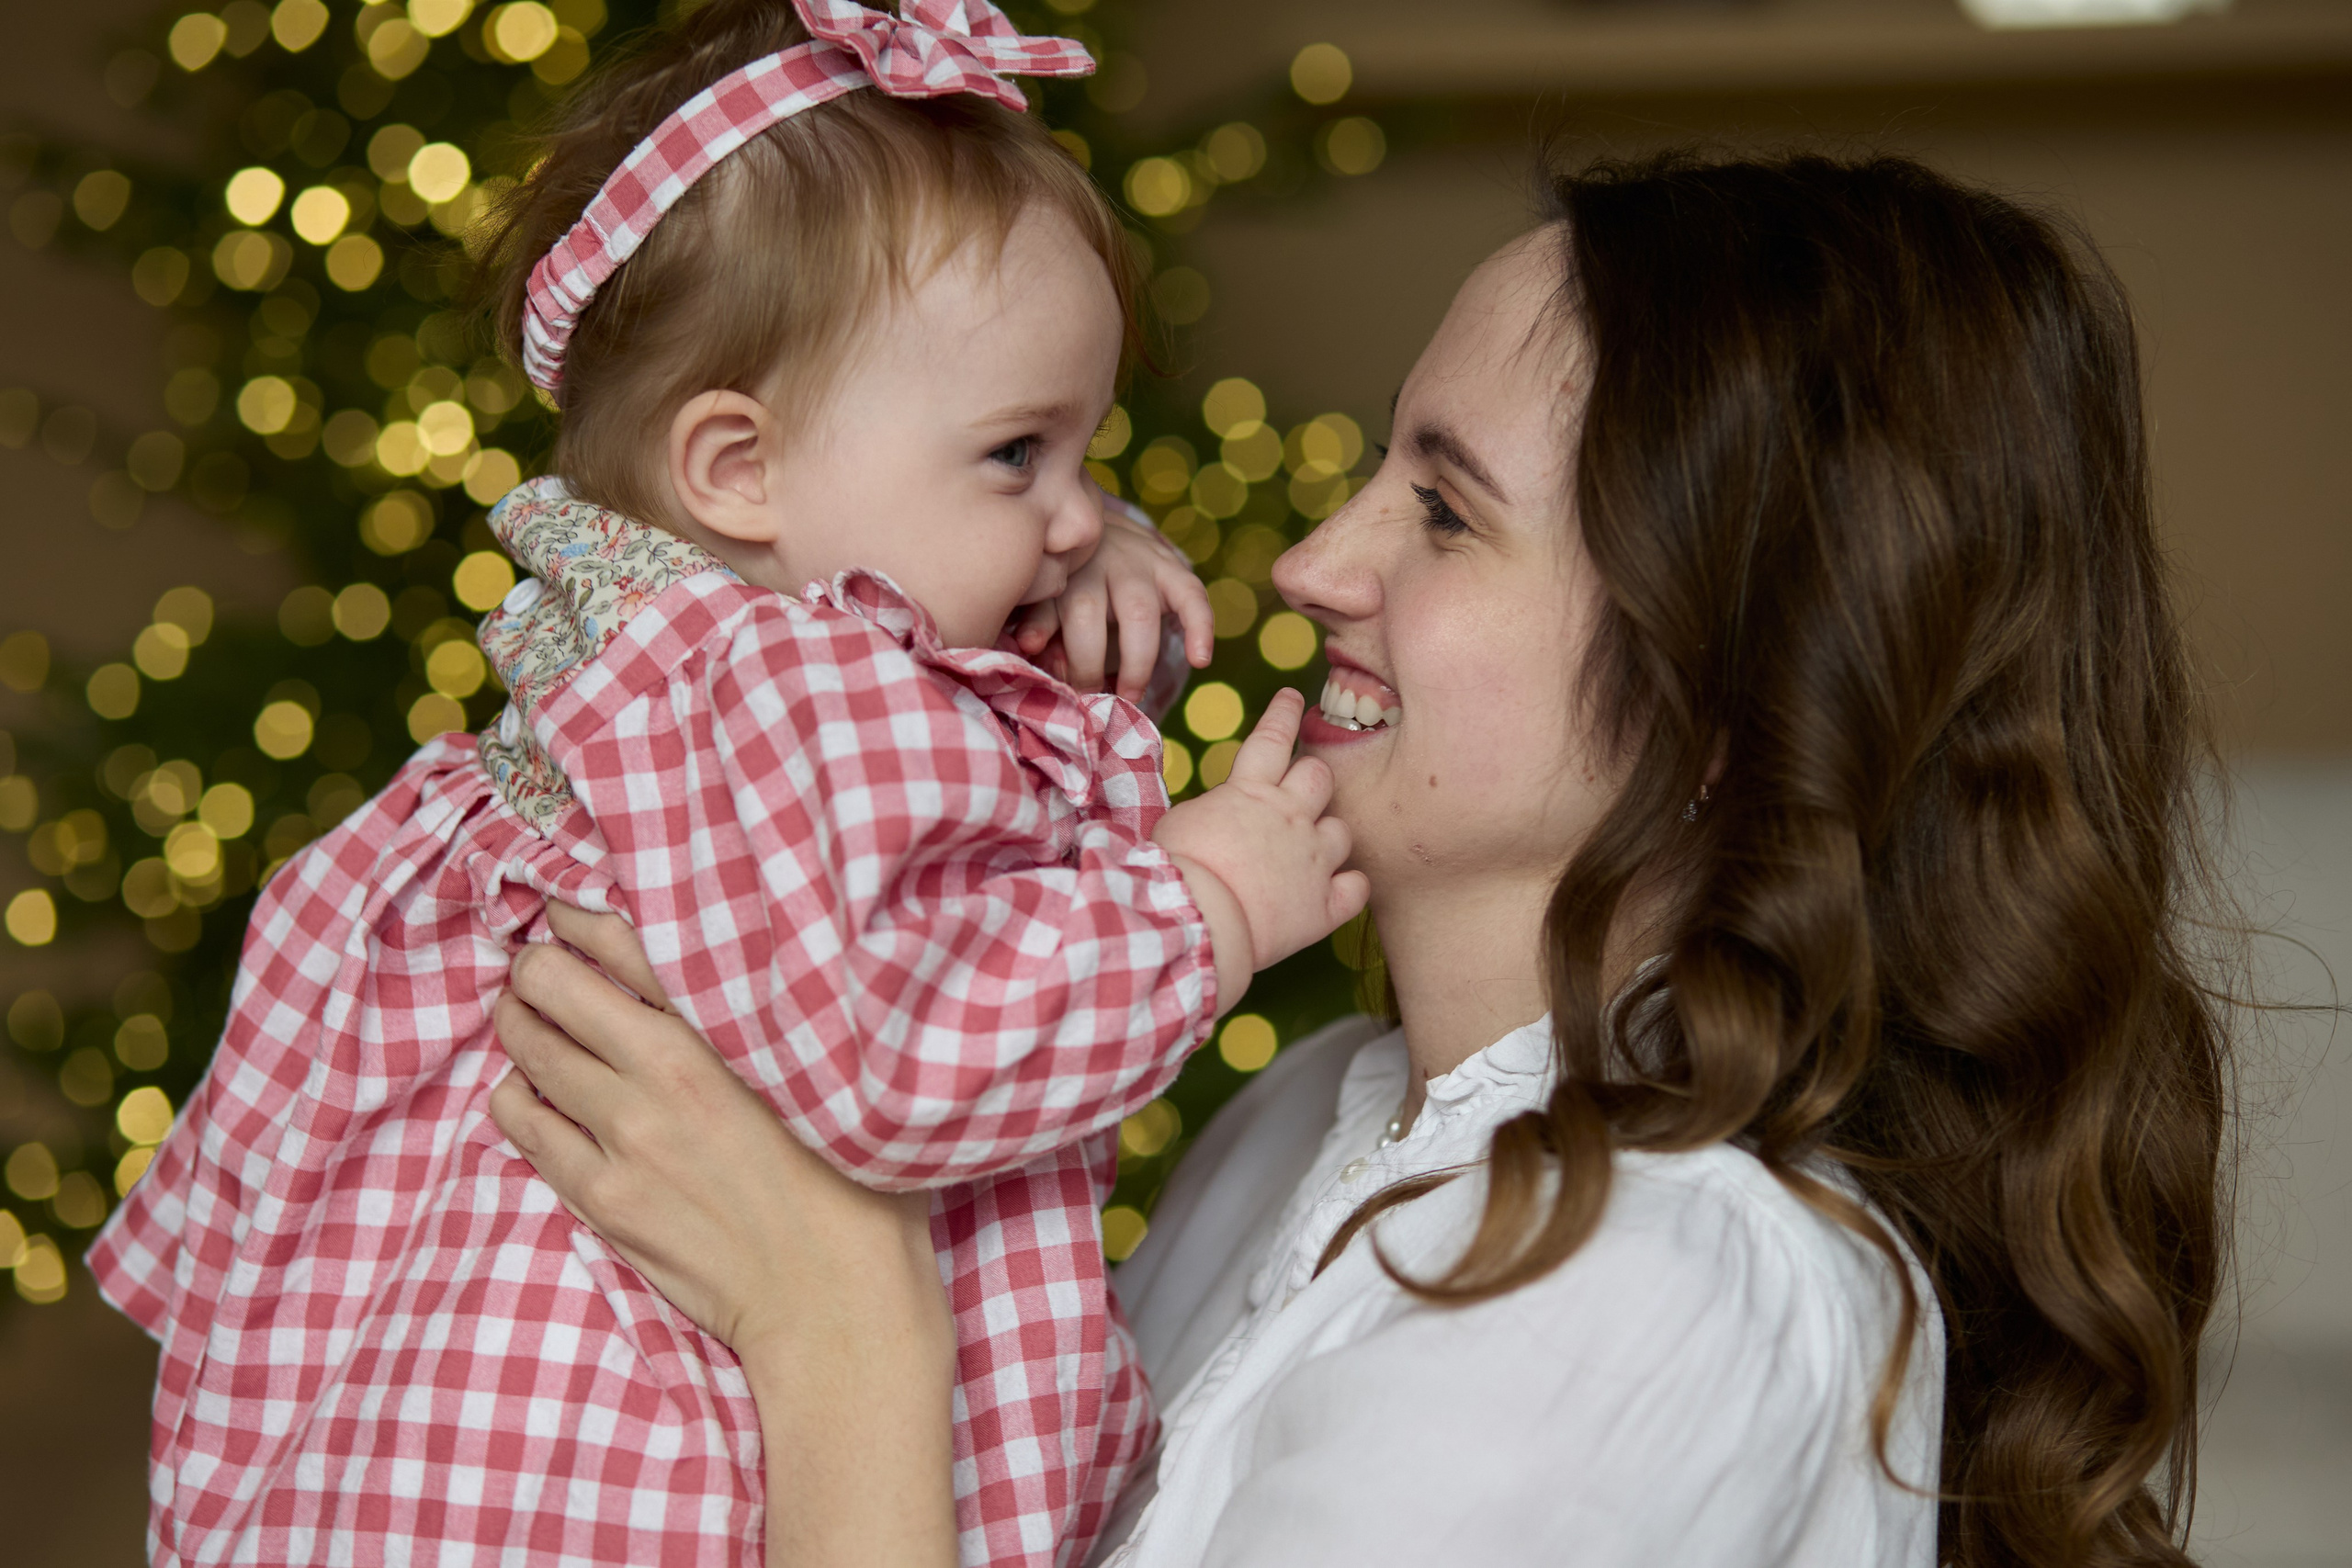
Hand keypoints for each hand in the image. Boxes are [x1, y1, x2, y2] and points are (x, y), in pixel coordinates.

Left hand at [489, 904, 957, 1567]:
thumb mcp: (833, 1072)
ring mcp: (622, 1138)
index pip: (623, 936)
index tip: (571, 903)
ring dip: (522, 1022)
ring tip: (539, 1021)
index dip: (581, 909)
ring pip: (524, 1046)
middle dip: (538, 964)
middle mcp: (663, 1075)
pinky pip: (518, 1119)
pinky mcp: (599, 1196)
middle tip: (549, 965)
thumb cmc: (855, 1183)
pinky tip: (543, 1093)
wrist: (836, 1303)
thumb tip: (729, 956)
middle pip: (549, 981)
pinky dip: (519, 1093)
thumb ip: (772, 1014)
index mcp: (727, 1032)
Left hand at [1012, 494, 1210, 703]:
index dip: (1053, 652)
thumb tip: (1029, 647)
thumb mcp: (1047, 592)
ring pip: (1138, 613)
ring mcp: (1140, 562)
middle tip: (1091, 701)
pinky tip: (1200, 659)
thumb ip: (1041, 621)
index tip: (1059, 688)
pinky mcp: (1173, 569)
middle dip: (1087, 666)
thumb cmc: (1070, 573)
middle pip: (1088, 613)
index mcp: (1063, 568)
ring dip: (1135, 663)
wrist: (1103, 525)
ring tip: (1131, 696)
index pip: (1052, 611)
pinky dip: (1201, 628)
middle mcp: (1099, 561)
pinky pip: (1193, 597)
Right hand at [1153, 690, 1368, 1006]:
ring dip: (1329, 837)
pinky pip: (1356, 887)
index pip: (1273, 737)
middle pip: (1320, 776)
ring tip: (1313, 851)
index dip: (1284, 713)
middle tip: (1303, 789)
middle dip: (1313, 779)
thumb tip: (1213, 815)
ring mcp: (1313, 860)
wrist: (1197, 918)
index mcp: (1250, 793)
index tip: (1295, 696)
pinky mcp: (1323, 905)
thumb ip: (1209, 812)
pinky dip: (1349, 888)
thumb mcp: (1180, 823)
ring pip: (1343, 832)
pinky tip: (1338, 892)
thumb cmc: (1175, 868)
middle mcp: (1290, 817)